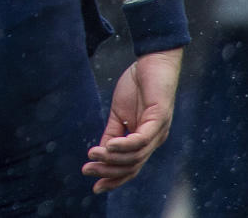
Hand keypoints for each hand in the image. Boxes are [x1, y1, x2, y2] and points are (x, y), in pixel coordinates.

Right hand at [82, 47, 182, 192]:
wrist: (153, 61)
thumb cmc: (138, 85)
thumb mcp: (120, 112)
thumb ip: (113, 132)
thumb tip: (101, 152)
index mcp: (144, 140)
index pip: (130, 167)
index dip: (113, 178)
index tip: (94, 186)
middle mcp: (154, 141)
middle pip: (132, 166)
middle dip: (109, 172)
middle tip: (87, 171)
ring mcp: (158, 131)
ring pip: (136, 156)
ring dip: (113, 158)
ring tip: (93, 155)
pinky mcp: (160, 119)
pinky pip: (142, 139)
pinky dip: (125, 145)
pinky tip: (109, 145)